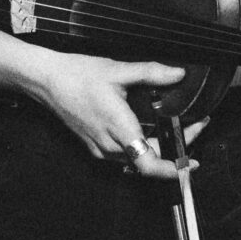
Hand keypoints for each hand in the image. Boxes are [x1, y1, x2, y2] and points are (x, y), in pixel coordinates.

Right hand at [23, 50, 186, 177]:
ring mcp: (100, 148)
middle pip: (149, 161)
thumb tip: (178, 73)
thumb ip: (151, 72)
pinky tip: (150, 131)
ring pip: (136, 160)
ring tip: (176, 128)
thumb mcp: (118, 70)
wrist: (46, 81)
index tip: (190, 163)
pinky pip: (123, 155)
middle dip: (175, 148)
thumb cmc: (76, 75)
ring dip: (159, 149)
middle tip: (194, 128)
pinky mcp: (94, 146)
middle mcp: (109, 144)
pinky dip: (142, 147)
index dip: (172, 169)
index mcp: (117, 127)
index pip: (149, 163)